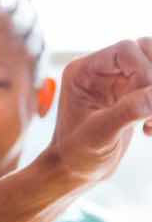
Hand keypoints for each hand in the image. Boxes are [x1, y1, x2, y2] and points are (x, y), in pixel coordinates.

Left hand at [44, 38, 151, 188]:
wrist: (76, 171)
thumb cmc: (77, 154)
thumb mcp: (99, 135)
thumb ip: (126, 112)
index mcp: (83, 71)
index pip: (126, 49)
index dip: (146, 69)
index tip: (149, 99)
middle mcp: (101, 69)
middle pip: (146, 50)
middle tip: (151, 112)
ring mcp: (118, 80)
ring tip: (151, 121)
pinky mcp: (132, 93)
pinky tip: (149, 130)